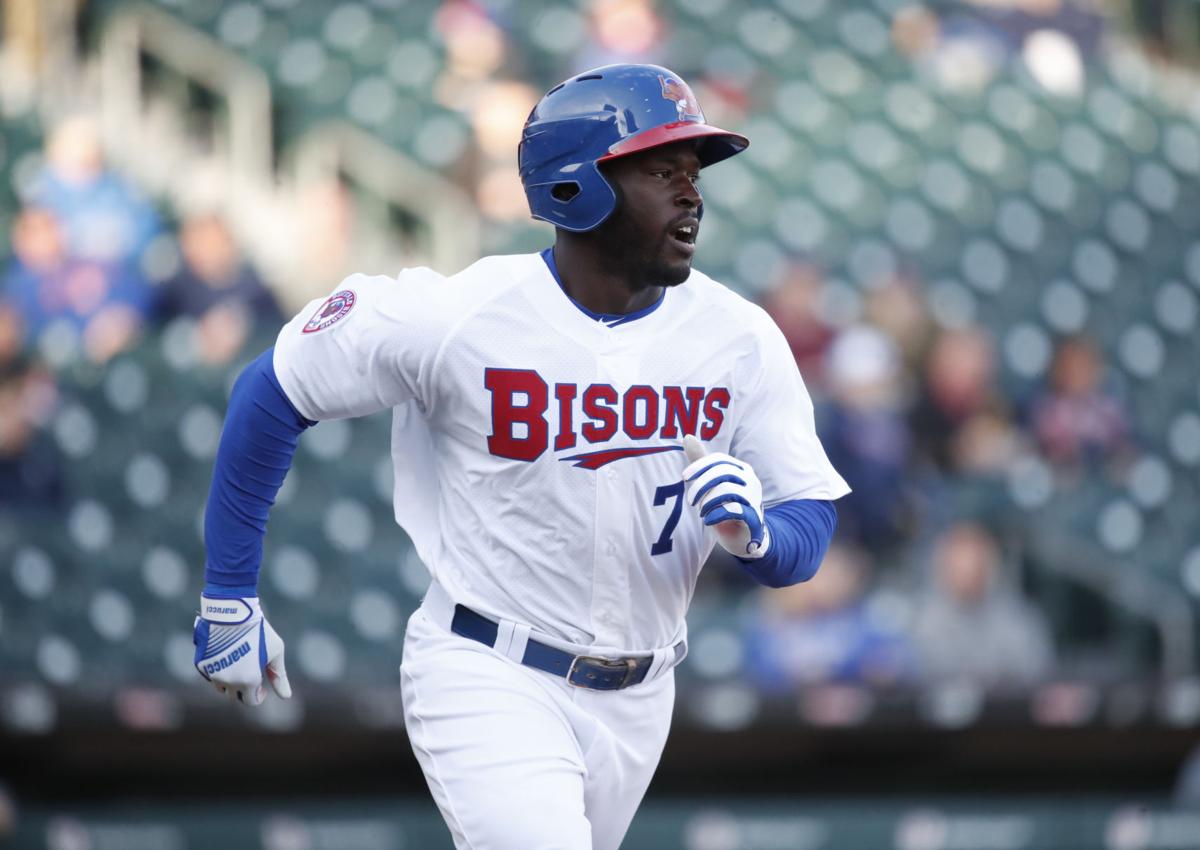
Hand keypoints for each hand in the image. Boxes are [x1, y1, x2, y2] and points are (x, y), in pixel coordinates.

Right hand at [193, 595, 291, 704]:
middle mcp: (229, 681)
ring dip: (230, 682)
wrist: (232, 612)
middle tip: (250, 673)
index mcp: (248, 681)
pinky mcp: (201, 665)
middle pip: (235, 696)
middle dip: (244, 689)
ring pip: (221, 687)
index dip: (258, 695)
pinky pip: (210, 676)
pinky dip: (218, 671)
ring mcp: (213, 674)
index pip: (251, 701)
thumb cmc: (259, 630)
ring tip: (239, 664)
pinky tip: (227, 656)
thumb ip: (279, 676)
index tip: (262, 686)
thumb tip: (286, 696)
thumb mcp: (275, 651)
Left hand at [682, 434, 769, 558]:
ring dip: (708, 502)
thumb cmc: (726, 506)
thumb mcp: (712, 483)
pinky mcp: (754, 517)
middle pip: (722, 472)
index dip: (699, 466)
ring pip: (727, 490)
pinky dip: (716, 514)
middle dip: (701, 485)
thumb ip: (701, 463)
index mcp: (741, 469)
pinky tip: (709, 520)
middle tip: (690, 500)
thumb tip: (687, 437)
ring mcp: (754, 498)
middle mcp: (751, 480)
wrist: (745, 536)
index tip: (685, 477)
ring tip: (702, 512)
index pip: (719, 459)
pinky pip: (733, 510)